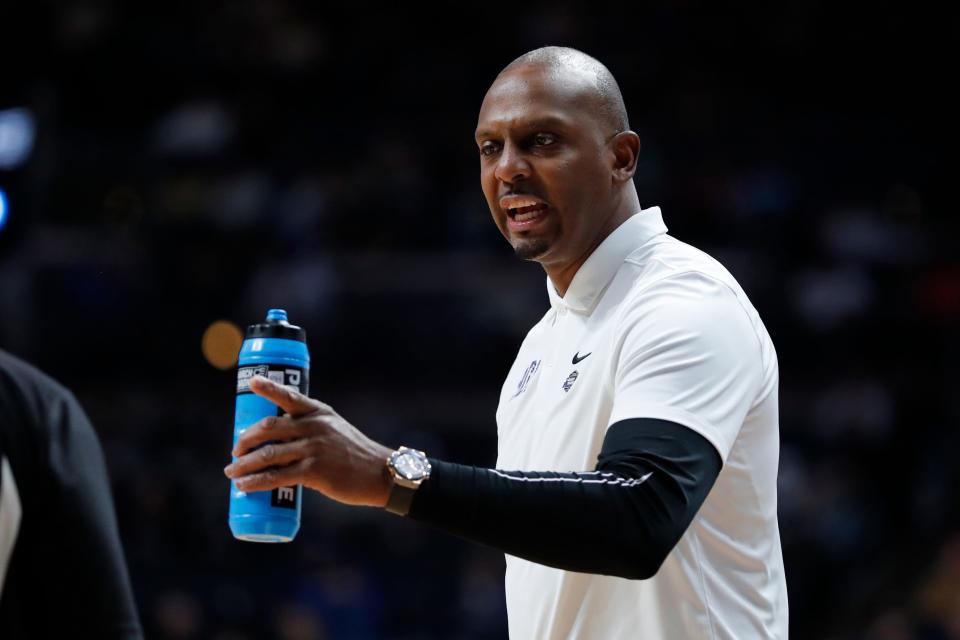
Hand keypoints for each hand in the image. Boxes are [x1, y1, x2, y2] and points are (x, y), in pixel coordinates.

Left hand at [223, 376, 394, 507]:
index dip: (268, 388)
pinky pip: (277, 477)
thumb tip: (279, 443)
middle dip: (245, 439)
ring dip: (244, 464)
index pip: (289, 396)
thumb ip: (311, 430)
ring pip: (268, 454)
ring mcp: (314, 449)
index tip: (252, 382)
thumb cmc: (355, 454)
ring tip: (232, 472)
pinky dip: (256, 482)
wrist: (380, 474)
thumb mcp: (335, 429)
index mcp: (319, 412)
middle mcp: (314, 426)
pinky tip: (245, 487)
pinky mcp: (314, 472)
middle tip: (235, 451)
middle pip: (269, 428)